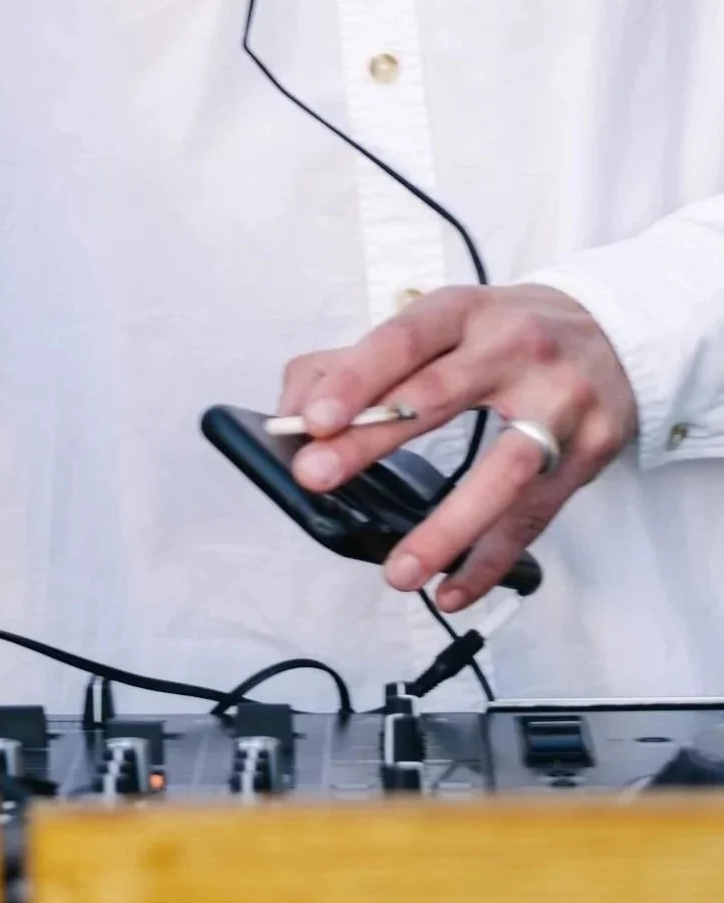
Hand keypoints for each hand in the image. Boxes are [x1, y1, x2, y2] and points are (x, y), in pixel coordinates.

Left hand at [284, 284, 635, 606]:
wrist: (612, 333)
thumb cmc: (501, 333)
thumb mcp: (436, 324)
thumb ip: (353, 362)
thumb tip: (289, 412)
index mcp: (462, 313)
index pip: (400, 341)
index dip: (354, 379)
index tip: (311, 419)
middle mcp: (513, 350)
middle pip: (437, 397)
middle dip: (372, 439)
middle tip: (316, 476)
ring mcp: (558, 403)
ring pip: (500, 471)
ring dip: (445, 527)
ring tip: (399, 571)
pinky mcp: (588, 452)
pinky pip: (535, 517)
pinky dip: (490, 560)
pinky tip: (453, 589)